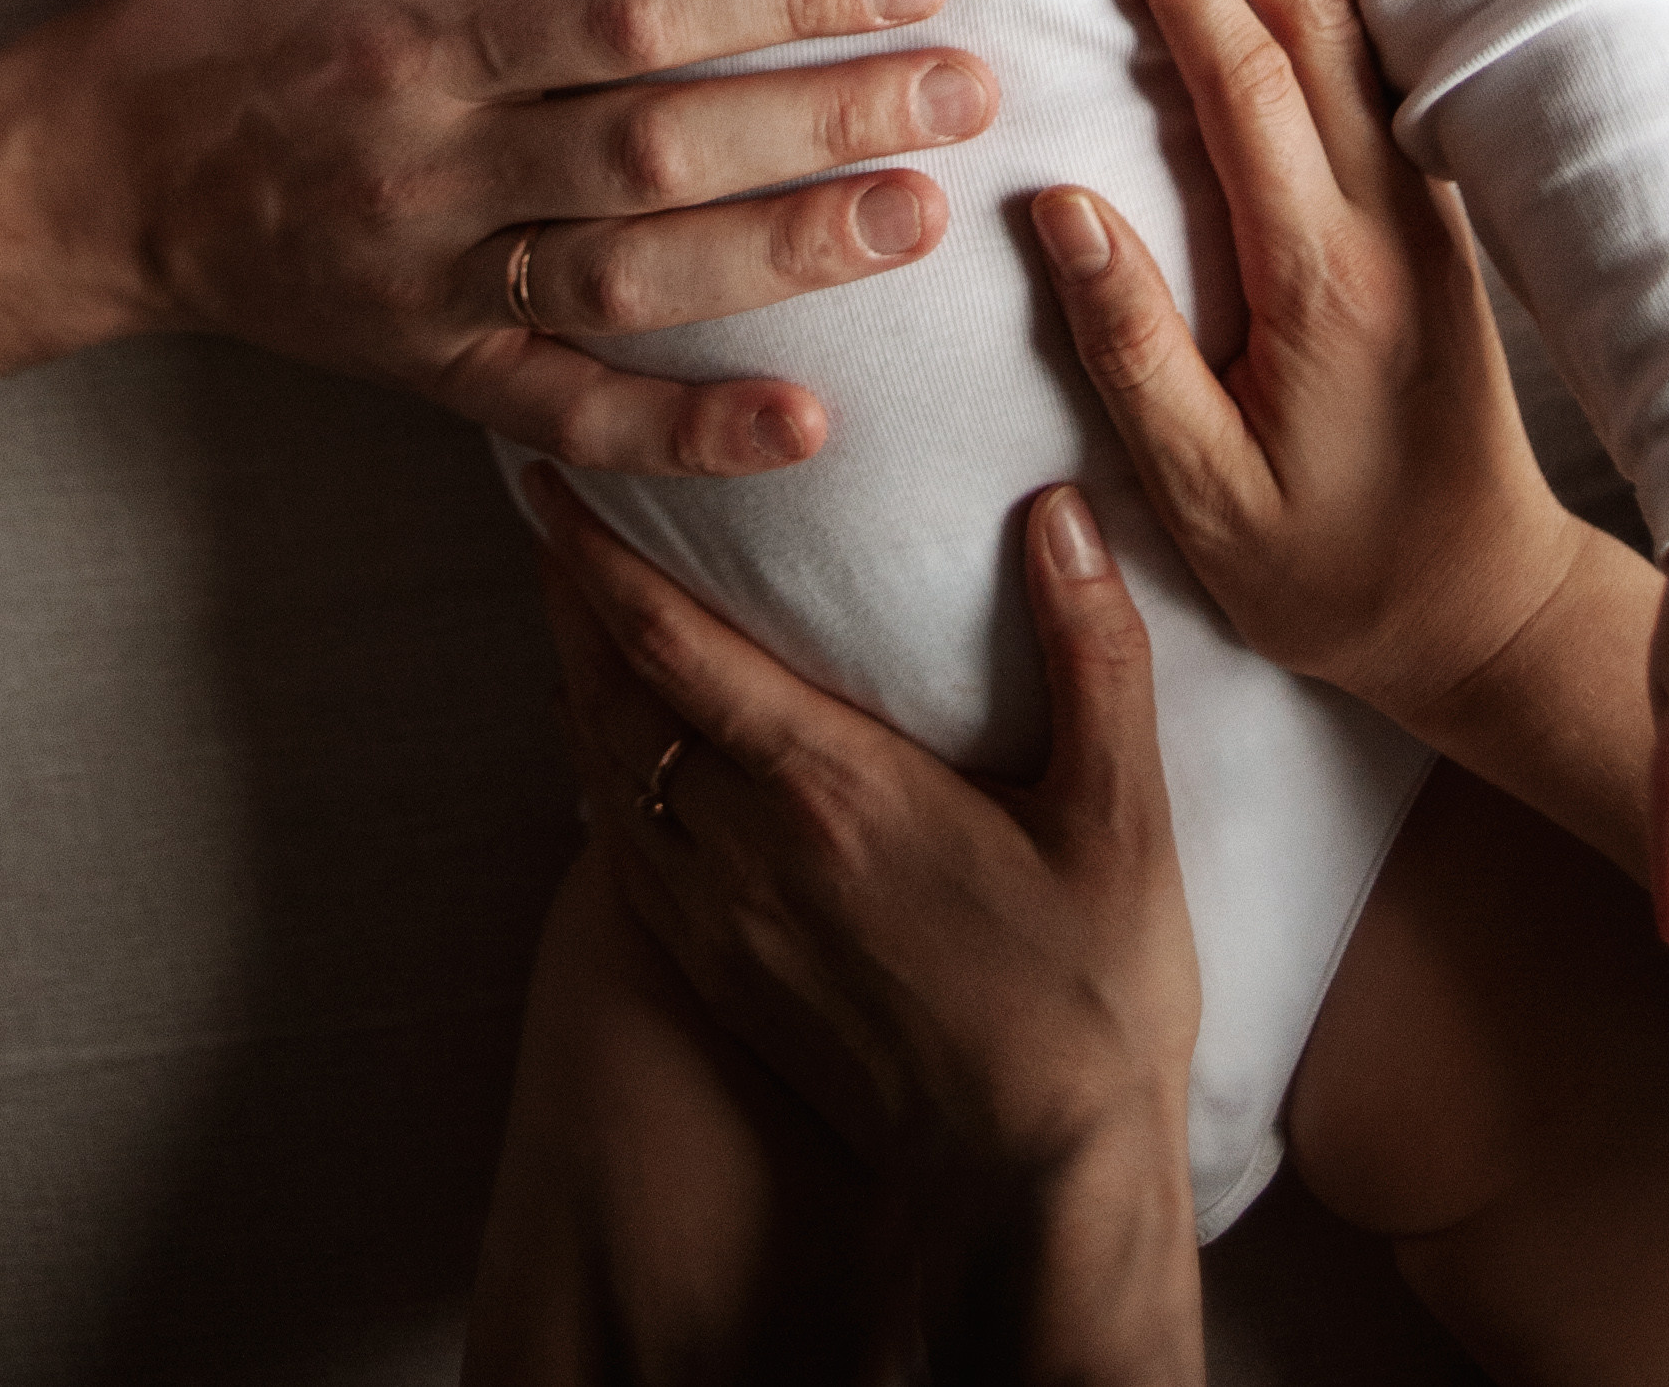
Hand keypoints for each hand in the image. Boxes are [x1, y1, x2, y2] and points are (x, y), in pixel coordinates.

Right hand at [77, 0, 993, 474]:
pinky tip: (807, 427)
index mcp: (412, 32)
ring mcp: (431, 284)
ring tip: (921, 216)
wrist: (91, 182)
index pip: (625, 10)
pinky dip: (683, 435)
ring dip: (784, 257)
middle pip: (653, 151)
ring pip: (627, 284)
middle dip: (822, 122)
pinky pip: (567, 416)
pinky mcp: (432, 372)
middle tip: (968, 91)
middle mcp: (428, 167)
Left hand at [533, 467, 1205, 1377]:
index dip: (602, 560)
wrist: (1036, 1185)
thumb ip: (1093, 656)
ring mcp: (725, 926)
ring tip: (568, 610)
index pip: (674, 649)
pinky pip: (624, 857)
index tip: (560, 484)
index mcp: (831, 791)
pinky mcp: (726, 981)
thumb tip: (1063, 514)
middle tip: (548, 514)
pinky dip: (598, 777)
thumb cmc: (1087, 998)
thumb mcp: (1120, 820)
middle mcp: (750, 851)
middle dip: (569, 601)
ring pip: (607, 776)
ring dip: (575, 682)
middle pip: (613, 700)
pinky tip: (606, 752)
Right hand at [1026, 0, 1578, 726]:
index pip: (1241, 83)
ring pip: (1348, 20)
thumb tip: (1057, 204)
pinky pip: (1373, 58)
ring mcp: (1416, 205)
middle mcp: (1382, 216)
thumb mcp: (1206, 500)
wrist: (1487, 612)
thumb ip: (1132, 352)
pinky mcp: (1428, 213)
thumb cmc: (1333, 573)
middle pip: (1307, 12)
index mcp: (1321, 276)